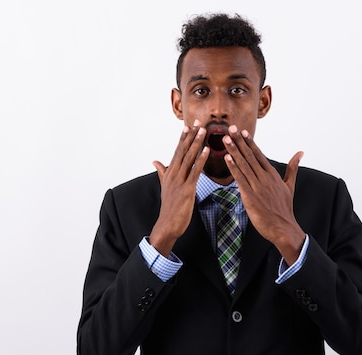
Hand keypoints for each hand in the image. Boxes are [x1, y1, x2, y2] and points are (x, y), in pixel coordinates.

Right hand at [149, 120, 209, 256]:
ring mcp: (179, 181)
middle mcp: (173, 174)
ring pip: (189, 158)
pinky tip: (207, 151)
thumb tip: (155, 161)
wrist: (167, 225)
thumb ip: (161, 172)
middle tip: (198, 122)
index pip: (177, 151)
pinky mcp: (187, 189)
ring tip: (203, 131)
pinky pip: (195, 172)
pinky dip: (201, 160)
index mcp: (169, 173)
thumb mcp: (164, 187)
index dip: (183, 138)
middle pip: (183, 151)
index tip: (188, 125)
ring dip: (196, 143)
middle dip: (191, 136)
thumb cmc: (169, 208)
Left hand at [222, 125, 304, 263]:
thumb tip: (300, 153)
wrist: (283, 228)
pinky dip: (233, 168)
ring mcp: (257, 186)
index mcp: (272, 174)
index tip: (242, 131)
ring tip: (225, 139)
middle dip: (239, 141)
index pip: (259, 154)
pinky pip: (240, 179)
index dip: (249, 142)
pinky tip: (227, 158)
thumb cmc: (284, 208)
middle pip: (250, 156)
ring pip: (244, 165)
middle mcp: (265, 178)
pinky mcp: (250, 196)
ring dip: (234, 151)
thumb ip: (293, 168)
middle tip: (230, 128)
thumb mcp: (290, 185)